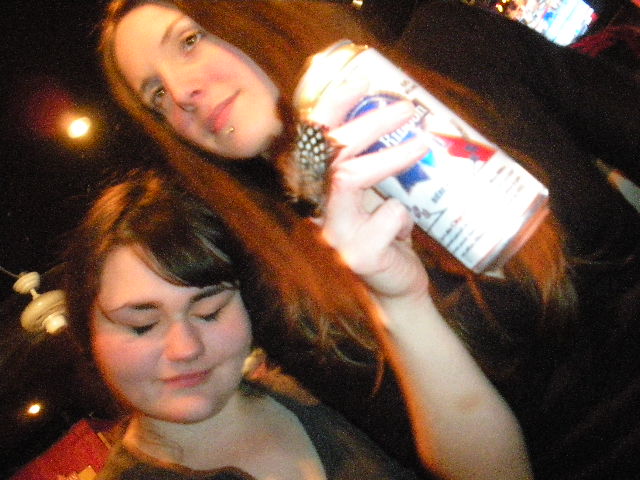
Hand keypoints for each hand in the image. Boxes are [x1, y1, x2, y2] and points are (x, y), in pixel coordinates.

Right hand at [315, 100, 431, 300]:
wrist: (395, 286)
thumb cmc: (387, 232)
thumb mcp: (376, 194)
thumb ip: (375, 165)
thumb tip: (402, 115)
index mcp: (320, 189)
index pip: (313, 141)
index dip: (331, 107)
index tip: (360, 82)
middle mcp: (317, 208)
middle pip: (331, 153)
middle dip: (369, 123)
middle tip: (406, 109)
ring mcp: (334, 233)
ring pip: (350, 178)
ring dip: (390, 158)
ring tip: (422, 144)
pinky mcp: (358, 255)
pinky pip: (388, 216)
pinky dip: (405, 215)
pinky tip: (405, 231)